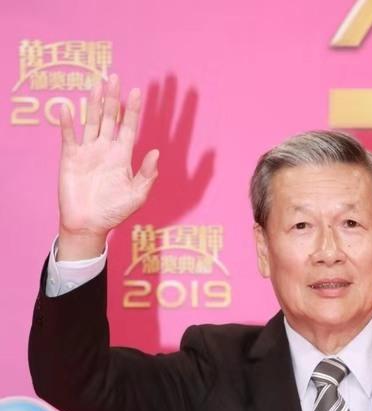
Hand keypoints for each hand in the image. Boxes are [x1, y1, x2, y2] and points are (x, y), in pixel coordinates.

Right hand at [57, 72, 158, 256]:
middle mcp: (105, 149)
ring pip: (90, 121)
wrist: (89, 225)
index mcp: (122, 156)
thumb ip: (146, 175)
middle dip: (113, 99)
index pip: (129, 127)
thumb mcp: (137, 196)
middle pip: (109, 118)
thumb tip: (156, 153)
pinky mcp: (70, 157)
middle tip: (114, 77)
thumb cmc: (114, 212)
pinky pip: (69, 136)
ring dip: (93, 103)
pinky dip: (67, 122)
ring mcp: (87, 151)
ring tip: (96, 84)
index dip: (133, 110)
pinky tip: (67, 107)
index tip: (138, 91)